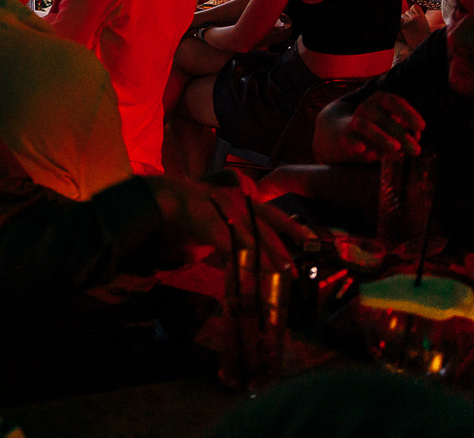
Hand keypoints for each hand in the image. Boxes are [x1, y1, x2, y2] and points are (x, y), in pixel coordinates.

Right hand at [145, 176, 311, 269]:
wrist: (163, 198)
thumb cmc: (190, 208)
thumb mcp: (218, 216)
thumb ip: (233, 231)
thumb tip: (245, 252)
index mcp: (241, 200)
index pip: (272, 215)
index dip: (291, 228)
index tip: (309, 241)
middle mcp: (238, 204)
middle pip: (265, 231)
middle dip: (280, 253)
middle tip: (292, 273)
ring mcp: (225, 213)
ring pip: (252, 240)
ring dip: (266, 260)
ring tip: (277, 275)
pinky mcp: (213, 225)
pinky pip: (231, 247)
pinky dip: (241, 262)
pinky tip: (248, 274)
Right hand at [335, 91, 425, 158]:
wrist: (342, 131)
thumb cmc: (377, 128)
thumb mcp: (393, 126)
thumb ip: (406, 131)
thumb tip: (415, 138)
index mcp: (380, 101)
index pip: (394, 102)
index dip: (408, 113)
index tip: (422, 127)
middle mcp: (366, 107)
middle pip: (383, 118)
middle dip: (401, 134)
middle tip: (416, 150)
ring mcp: (353, 121)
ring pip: (365, 126)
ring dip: (381, 137)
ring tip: (397, 149)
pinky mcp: (344, 136)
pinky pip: (350, 139)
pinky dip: (358, 145)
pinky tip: (371, 156)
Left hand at [397, 11, 432, 51]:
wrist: (422, 44)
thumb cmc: (424, 35)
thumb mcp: (424, 23)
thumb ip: (417, 17)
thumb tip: (407, 12)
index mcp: (421, 16)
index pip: (414, 7)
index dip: (413, 10)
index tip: (414, 15)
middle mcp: (415, 17)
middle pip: (407, 12)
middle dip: (408, 17)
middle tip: (412, 24)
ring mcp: (408, 22)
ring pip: (402, 16)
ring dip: (404, 21)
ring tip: (409, 28)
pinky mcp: (403, 27)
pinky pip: (399, 22)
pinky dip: (400, 25)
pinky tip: (404, 30)